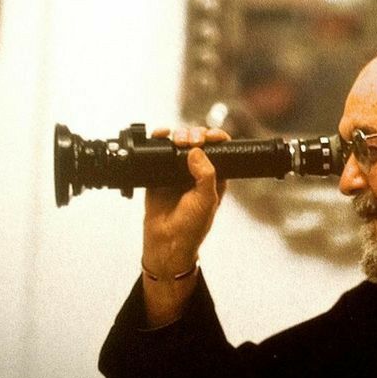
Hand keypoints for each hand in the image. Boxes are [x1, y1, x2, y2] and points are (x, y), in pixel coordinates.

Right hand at [141, 126, 229, 326]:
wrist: (166, 243)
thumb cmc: (192, 227)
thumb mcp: (206, 200)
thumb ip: (205, 175)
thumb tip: (196, 151)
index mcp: (214, 176)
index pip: (218, 149)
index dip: (216, 137)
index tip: (211, 136)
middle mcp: (196, 171)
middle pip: (197, 141)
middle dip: (195, 134)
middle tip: (191, 140)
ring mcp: (176, 171)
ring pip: (178, 142)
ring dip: (178, 134)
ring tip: (178, 140)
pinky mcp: (158, 173)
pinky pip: (158, 151)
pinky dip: (159, 139)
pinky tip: (161, 135)